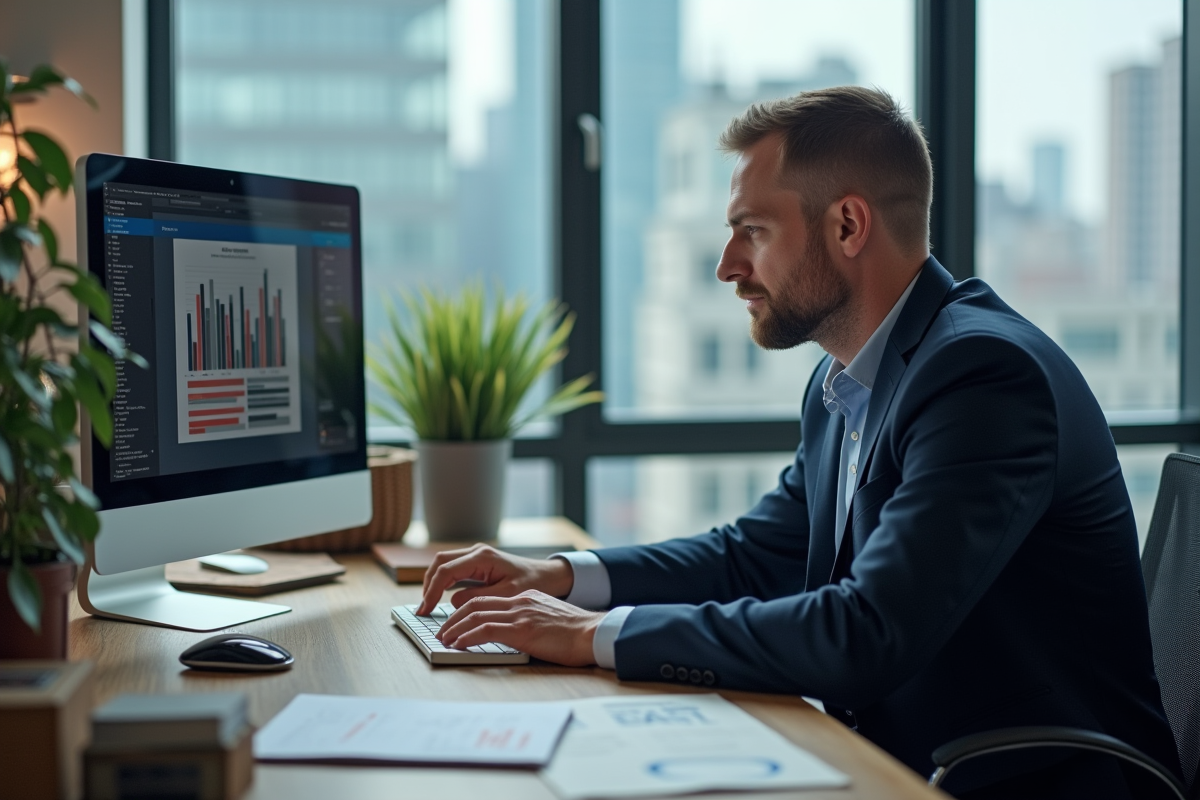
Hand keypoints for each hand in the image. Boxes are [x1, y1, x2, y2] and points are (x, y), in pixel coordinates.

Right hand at [416, 544, 574, 615]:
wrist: (547, 575)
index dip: (432, 590)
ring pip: (443, 563)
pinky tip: (439, 598)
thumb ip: (479, 598)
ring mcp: (476, 555)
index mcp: (483, 557)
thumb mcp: (507, 594)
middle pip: (440, 562)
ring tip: (427, 605)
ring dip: (433, 582)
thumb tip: (453, 602)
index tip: (425, 609)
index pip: (446, 571)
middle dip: (427, 584)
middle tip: (422, 608)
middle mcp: (476, 551)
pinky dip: (442, 582)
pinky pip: (452, 569)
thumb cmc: (531, 583)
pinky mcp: (477, 562)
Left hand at [436, 590, 602, 666]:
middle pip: (475, 604)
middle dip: (454, 617)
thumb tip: (516, 633)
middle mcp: (519, 602)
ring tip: (444, 639)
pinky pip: (485, 630)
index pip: (487, 599)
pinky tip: (458, 644)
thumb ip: (530, 620)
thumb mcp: (549, 619)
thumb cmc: (577, 634)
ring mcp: (520, 615)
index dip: (466, 610)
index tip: (455, 622)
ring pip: (475, 615)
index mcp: (525, 598)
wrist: (593, 633)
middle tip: (442, 631)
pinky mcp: (521, 630)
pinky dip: (467, 637)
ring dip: (455, 628)